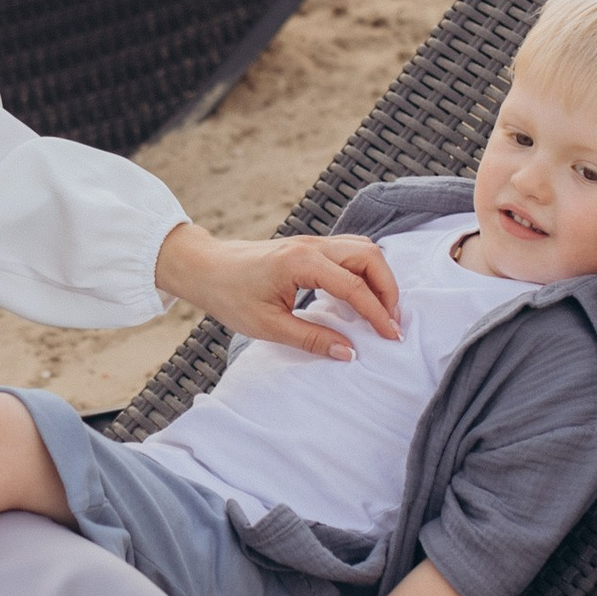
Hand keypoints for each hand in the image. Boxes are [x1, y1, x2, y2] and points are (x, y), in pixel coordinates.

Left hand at [154, 220, 400, 359]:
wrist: (205, 268)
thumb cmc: (229, 295)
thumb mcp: (268, 326)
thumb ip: (312, 338)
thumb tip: (349, 352)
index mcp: (302, 263)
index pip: (355, 287)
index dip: (377, 313)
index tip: (392, 336)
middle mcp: (313, 246)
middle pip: (370, 257)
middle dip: (388, 289)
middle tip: (392, 322)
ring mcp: (312, 242)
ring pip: (363, 250)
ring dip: (379, 278)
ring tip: (381, 311)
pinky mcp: (309, 247)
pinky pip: (349, 252)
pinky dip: (364, 272)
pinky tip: (361, 297)